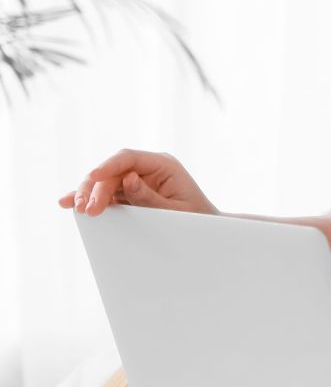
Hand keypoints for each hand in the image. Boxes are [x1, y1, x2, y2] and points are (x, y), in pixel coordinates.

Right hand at [58, 149, 218, 215]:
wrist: (205, 228)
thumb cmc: (196, 218)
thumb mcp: (176, 211)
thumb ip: (150, 197)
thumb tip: (128, 179)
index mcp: (163, 165)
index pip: (128, 158)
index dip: (108, 166)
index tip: (92, 176)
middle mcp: (147, 168)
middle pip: (112, 171)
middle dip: (95, 188)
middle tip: (86, 209)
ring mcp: (136, 179)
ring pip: (104, 181)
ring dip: (87, 194)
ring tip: (76, 208)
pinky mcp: (129, 192)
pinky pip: (105, 193)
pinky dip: (89, 199)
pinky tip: (69, 204)